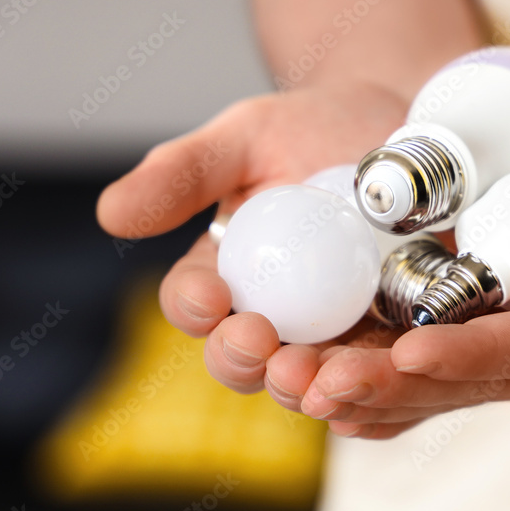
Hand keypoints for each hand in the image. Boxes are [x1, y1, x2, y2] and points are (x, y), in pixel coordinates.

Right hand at [96, 80, 409, 392]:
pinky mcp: (391, 335)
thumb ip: (183, 173)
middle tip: (259, 345)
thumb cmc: (311, 128)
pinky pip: (380, 374)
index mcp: (225, 274)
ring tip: (315, 376)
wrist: (397, 125)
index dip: (193, 308)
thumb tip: (112, 215)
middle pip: (245, 359)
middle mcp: (273, 313)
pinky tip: (379, 378)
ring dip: (307, 385)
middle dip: (244, 361)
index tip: (209, 296)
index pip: (194, 304)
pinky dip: (376, 384)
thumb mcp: (245, 136)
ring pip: (310, 380)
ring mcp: (333, 331)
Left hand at [264, 115, 509, 438]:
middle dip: (394, 383)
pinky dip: (383, 371)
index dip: (475, 354)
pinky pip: (439, 363)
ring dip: (371, 384)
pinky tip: (324, 374)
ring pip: (444, 381)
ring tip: (298, 382)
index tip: (408, 352)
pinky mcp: (507, 327)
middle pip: (474, 378)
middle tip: (318, 382)